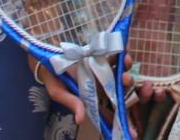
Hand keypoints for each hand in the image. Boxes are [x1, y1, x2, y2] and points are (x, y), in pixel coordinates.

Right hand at [30, 54, 145, 131]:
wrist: (46, 57)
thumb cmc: (53, 78)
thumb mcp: (59, 92)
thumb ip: (71, 102)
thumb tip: (80, 119)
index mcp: (94, 96)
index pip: (110, 109)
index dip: (122, 117)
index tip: (134, 131)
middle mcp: (102, 84)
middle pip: (121, 88)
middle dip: (127, 84)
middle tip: (126, 79)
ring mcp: (103, 69)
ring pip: (120, 71)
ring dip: (125, 67)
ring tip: (125, 60)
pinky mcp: (102, 55)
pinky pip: (115, 55)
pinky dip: (121, 52)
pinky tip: (123, 49)